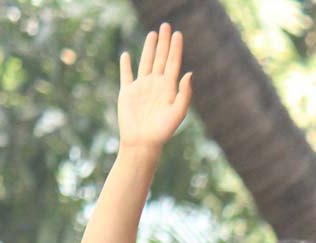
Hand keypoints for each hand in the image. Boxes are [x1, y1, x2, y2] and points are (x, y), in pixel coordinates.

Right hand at [118, 23, 192, 149]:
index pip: (173, 63)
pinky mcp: (127, 93)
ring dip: (149, 48)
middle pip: (161, 58)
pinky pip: (126, 75)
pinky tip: (126, 55)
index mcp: (168, 89)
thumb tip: (189, 73)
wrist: (142, 143)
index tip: (178, 34)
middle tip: (166, 25)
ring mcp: (141, 88)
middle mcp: (155, 85)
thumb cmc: (161, 132)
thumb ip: (185, 94)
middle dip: (164, 43)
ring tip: (153, 34)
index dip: (176, 48)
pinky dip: (125, 65)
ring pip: (146, 62)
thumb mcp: (177, 113)